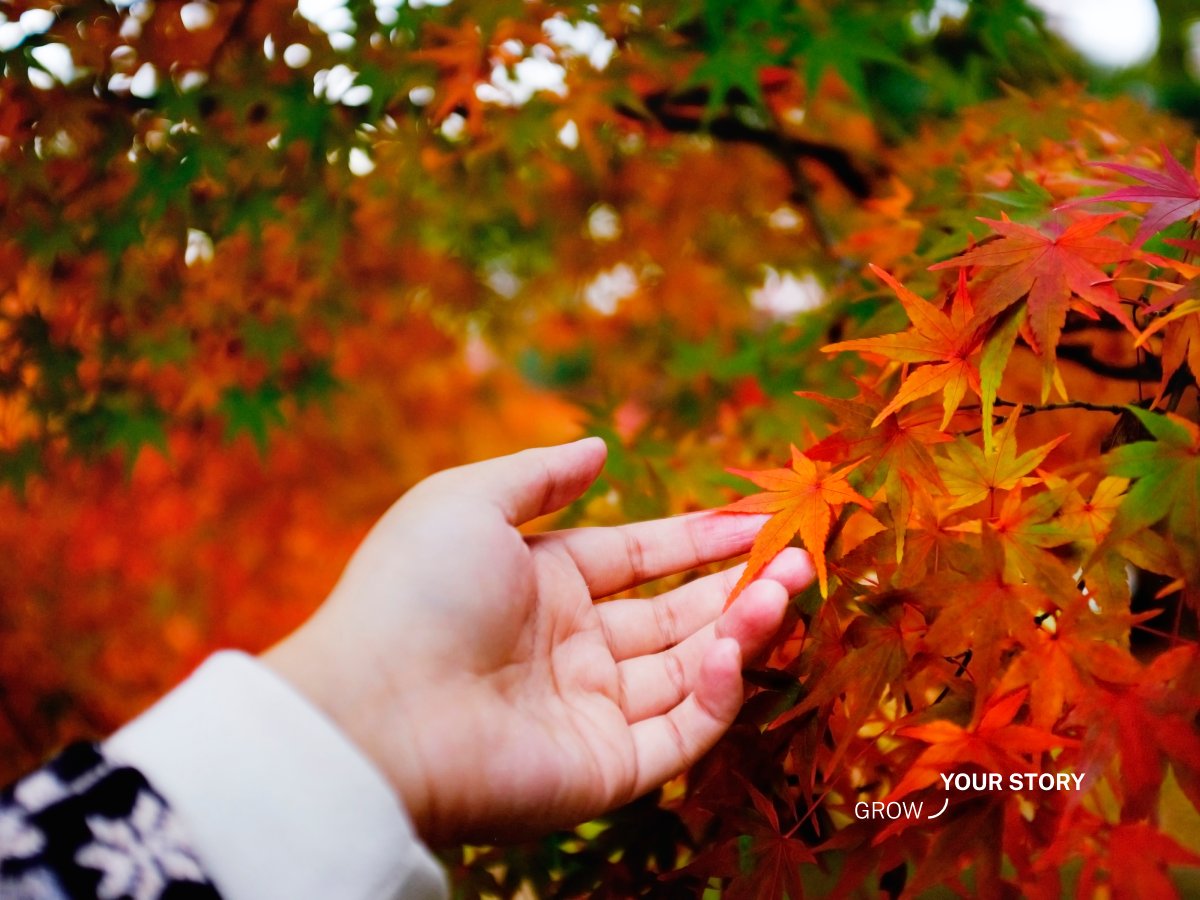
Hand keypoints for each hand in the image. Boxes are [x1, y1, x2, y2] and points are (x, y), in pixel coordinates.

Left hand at [262, 438, 813, 845]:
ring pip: (690, 670)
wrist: (373, 710)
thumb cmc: (414, 591)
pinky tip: (735, 644)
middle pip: (675, 614)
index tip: (756, 518)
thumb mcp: (469, 501)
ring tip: (790, 585)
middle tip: (801, 555)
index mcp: (542, 585)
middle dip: (738, 583)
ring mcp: (591, 709)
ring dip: (743, 627)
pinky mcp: (605, 767)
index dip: (697, 537)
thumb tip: (598, 447)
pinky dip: (718, 692)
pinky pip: (681, 731)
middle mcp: (572, 647)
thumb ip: (540, 475)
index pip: (639, 558)